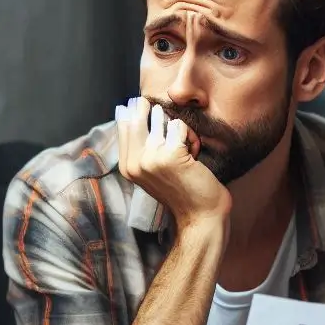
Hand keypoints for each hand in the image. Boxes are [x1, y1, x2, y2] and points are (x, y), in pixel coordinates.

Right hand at [116, 98, 230, 230]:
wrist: (200, 214)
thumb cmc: (181, 191)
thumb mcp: (152, 171)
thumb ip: (140, 147)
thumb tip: (126, 110)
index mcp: (127, 167)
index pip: (124, 124)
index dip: (138, 113)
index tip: (153, 119)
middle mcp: (135, 162)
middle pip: (138, 116)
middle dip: (154, 111)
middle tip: (172, 126)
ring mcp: (151, 158)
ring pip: (162, 118)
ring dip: (178, 128)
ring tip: (185, 147)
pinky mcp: (170, 154)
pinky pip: (180, 126)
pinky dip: (190, 137)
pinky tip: (194, 154)